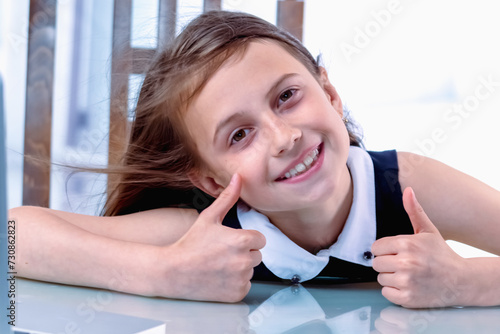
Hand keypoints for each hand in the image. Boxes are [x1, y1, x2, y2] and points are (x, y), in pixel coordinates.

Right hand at [154, 174, 265, 302]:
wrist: (172, 271)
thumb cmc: (190, 243)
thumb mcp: (208, 217)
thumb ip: (227, 198)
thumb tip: (238, 177)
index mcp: (242, 240)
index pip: (259, 239)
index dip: (245, 239)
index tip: (229, 242)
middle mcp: (245, 261)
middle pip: (256, 255)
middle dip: (243, 254)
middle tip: (221, 254)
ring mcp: (241, 279)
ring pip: (250, 270)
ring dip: (239, 268)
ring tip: (218, 266)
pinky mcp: (236, 294)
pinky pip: (244, 286)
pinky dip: (234, 284)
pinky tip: (218, 278)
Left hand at [371, 187, 465, 307]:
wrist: (461, 281)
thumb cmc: (442, 255)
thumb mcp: (428, 231)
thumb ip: (414, 211)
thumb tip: (408, 190)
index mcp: (407, 244)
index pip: (375, 247)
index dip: (385, 250)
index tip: (396, 252)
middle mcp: (405, 263)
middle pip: (376, 263)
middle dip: (387, 263)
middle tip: (403, 264)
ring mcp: (406, 282)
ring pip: (380, 278)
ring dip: (391, 278)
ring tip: (408, 275)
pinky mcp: (408, 298)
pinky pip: (386, 293)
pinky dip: (394, 291)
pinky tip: (408, 285)